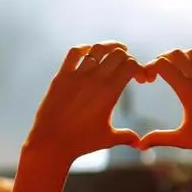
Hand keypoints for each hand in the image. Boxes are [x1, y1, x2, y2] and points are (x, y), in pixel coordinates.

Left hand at [23, 42, 147, 168]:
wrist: (51, 142)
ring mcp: (76, 75)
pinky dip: (85, 48)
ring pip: (97, 49)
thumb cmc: (81, 142)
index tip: (140, 79)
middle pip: (117, 53)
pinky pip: (74, 53)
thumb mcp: (108, 139)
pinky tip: (90, 52)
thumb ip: (126, 137)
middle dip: (128, 57)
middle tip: (128, 66)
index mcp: (110, 92)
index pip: (131, 65)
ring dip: (110, 48)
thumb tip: (140, 143)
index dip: (140, 68)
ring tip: (116, 51)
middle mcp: (94, 79)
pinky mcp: (61, 76)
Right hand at [139, 49, 191, 164]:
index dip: (150, 67)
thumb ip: (159, 138)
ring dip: (183, 57)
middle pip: (176, 54)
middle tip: (160, 71)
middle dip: (163, 59)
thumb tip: (138, 146)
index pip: (163, 65)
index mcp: (188, 92)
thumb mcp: (183, 139)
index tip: (149, 78)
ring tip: (179, 70)